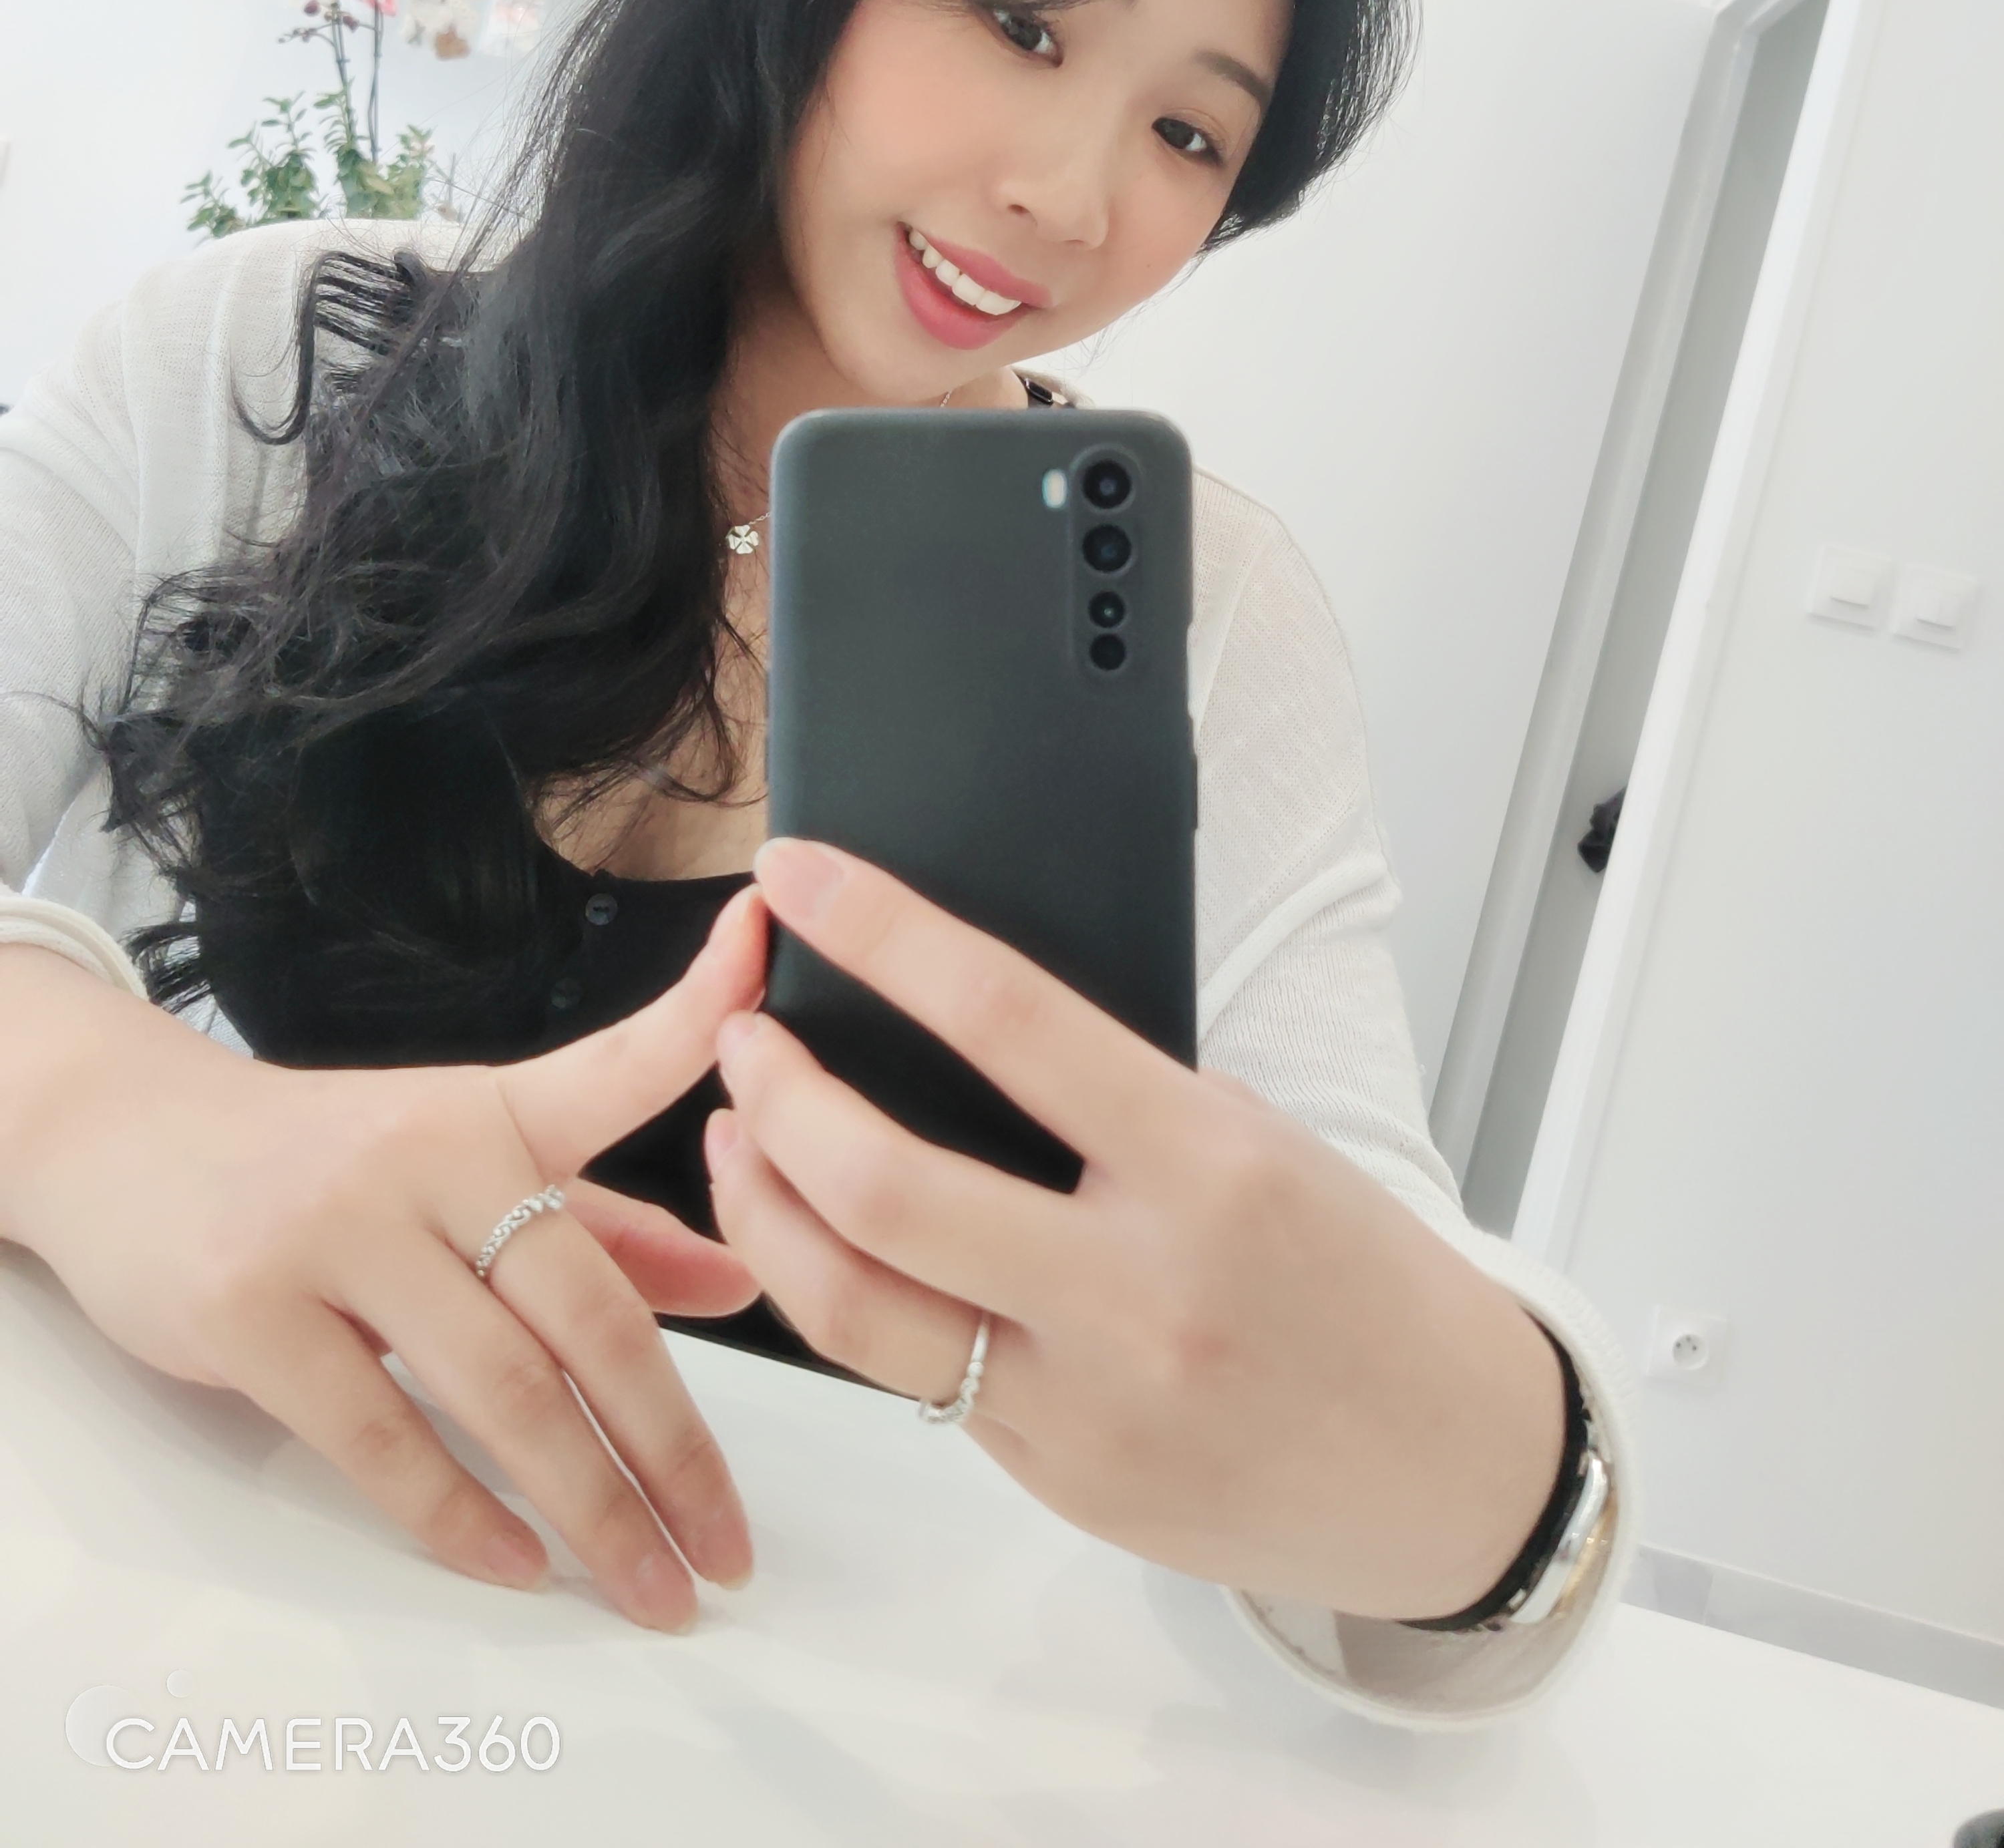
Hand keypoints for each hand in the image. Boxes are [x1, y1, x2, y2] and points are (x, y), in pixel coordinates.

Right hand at [0, 889, 767, 1629]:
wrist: (125, 1140)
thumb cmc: (324, 1160)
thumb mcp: (466, 1166)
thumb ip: (604, 1224)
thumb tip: (740, 1279)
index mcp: (492, 1114)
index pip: (616, 1067)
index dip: (699, 1014)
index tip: (763, 956)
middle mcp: (426, 1158)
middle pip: (584, 1310)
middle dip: (672, 1445)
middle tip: (729, 1545)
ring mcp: (336, 1232)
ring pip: (498, 1389)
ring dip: (588, 1507)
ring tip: (650, 1586)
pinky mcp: (251, 1311)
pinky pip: (378, 1433)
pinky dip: (457, 1513)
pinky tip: (518, 1565)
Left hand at [706, 842, 1563, 1619]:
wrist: (1458, 1471)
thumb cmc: (1364, 1279)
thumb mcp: (1262, 1144)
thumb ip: (1115, 1104)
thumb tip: (953, 1033)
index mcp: (1206, 1165)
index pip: (1002, 1013)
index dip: (878, 930)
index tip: (801, 875)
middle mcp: (1136, 1287)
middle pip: (880, 1185)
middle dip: (775, 1094)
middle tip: (742, 1036)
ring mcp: (1085, 1403)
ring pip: (850, 1306)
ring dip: (762, 1208)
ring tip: (738, 1138)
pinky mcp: (1057, 1481)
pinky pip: (913, 1380)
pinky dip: (850, 1297)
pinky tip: (829, 1245)